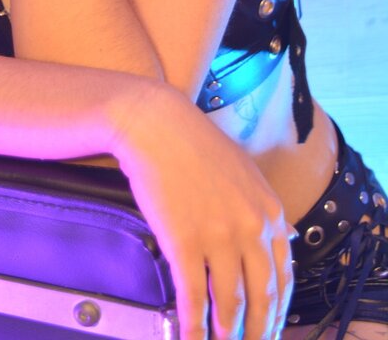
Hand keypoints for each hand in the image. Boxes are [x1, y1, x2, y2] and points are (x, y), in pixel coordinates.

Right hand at [112, 85, 293, 339]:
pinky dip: (194, 324)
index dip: (277, 312)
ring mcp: (218, 235)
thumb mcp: (244, 172)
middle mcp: (251, 227)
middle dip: (258, 330)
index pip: (284, 277)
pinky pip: (194, 295)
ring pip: (230, 302)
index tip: (269, 328)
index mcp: (269, 211)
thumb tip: (285, 238)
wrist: (156, 125)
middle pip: (262, 296)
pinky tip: (192, 336)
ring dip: (228, 333)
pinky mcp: (185, 241)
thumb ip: (264, 209)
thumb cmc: (195, 145)